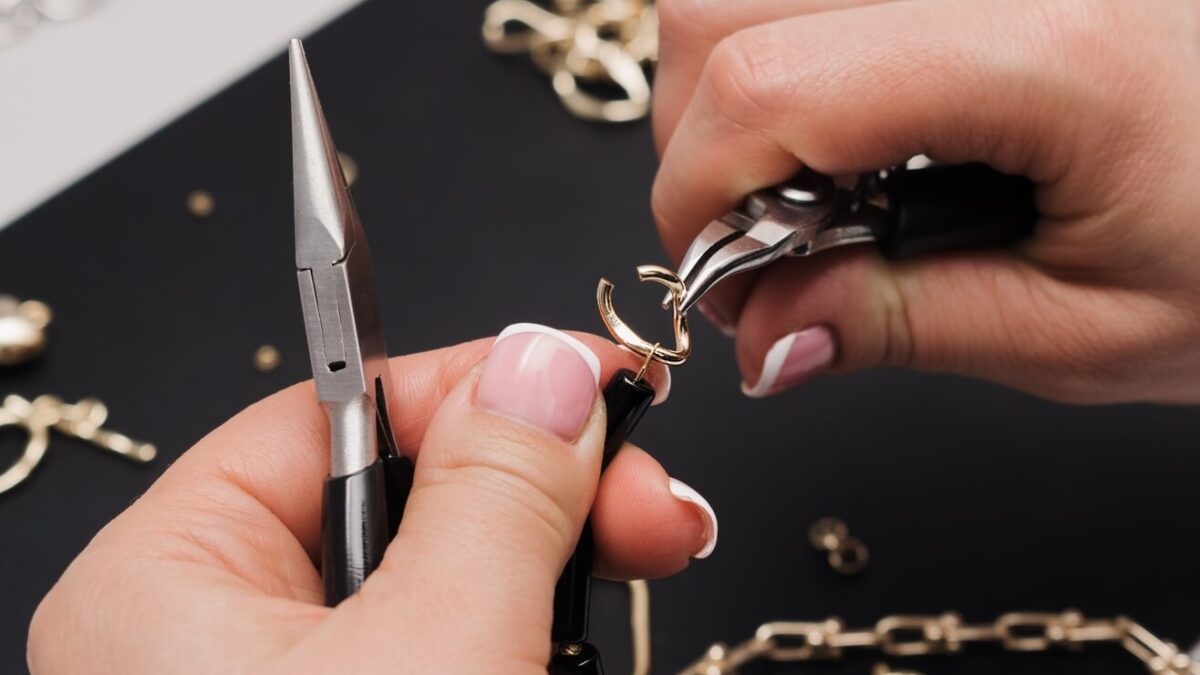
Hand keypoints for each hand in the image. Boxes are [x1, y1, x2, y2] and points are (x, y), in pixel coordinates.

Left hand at [27, 326, 715, 673]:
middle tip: (654, 508)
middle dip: (552, 487)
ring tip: (644, 565)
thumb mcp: (435, 653)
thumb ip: (493, 496)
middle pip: (409, 490)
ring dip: (561, 565)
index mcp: (169, 581)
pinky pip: (461, 638)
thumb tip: (545, 364)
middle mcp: (217, 634)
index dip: (486, 381)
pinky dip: (535, 628)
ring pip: (453, 573)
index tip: (605, 379)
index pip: (338, 407)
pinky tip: (586, 633)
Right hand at [651, 0, 1199, 402]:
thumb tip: (764, 337)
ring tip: (811, 178)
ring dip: (732, 90)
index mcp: (1048, 44)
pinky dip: (781, 53)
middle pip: (718, 11)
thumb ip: (904, 323)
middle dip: (699, 144)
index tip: (721, 281)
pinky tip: (844, 121)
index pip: (767, 86)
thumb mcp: (1087, 329)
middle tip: (764, 236)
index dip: (698, 195)